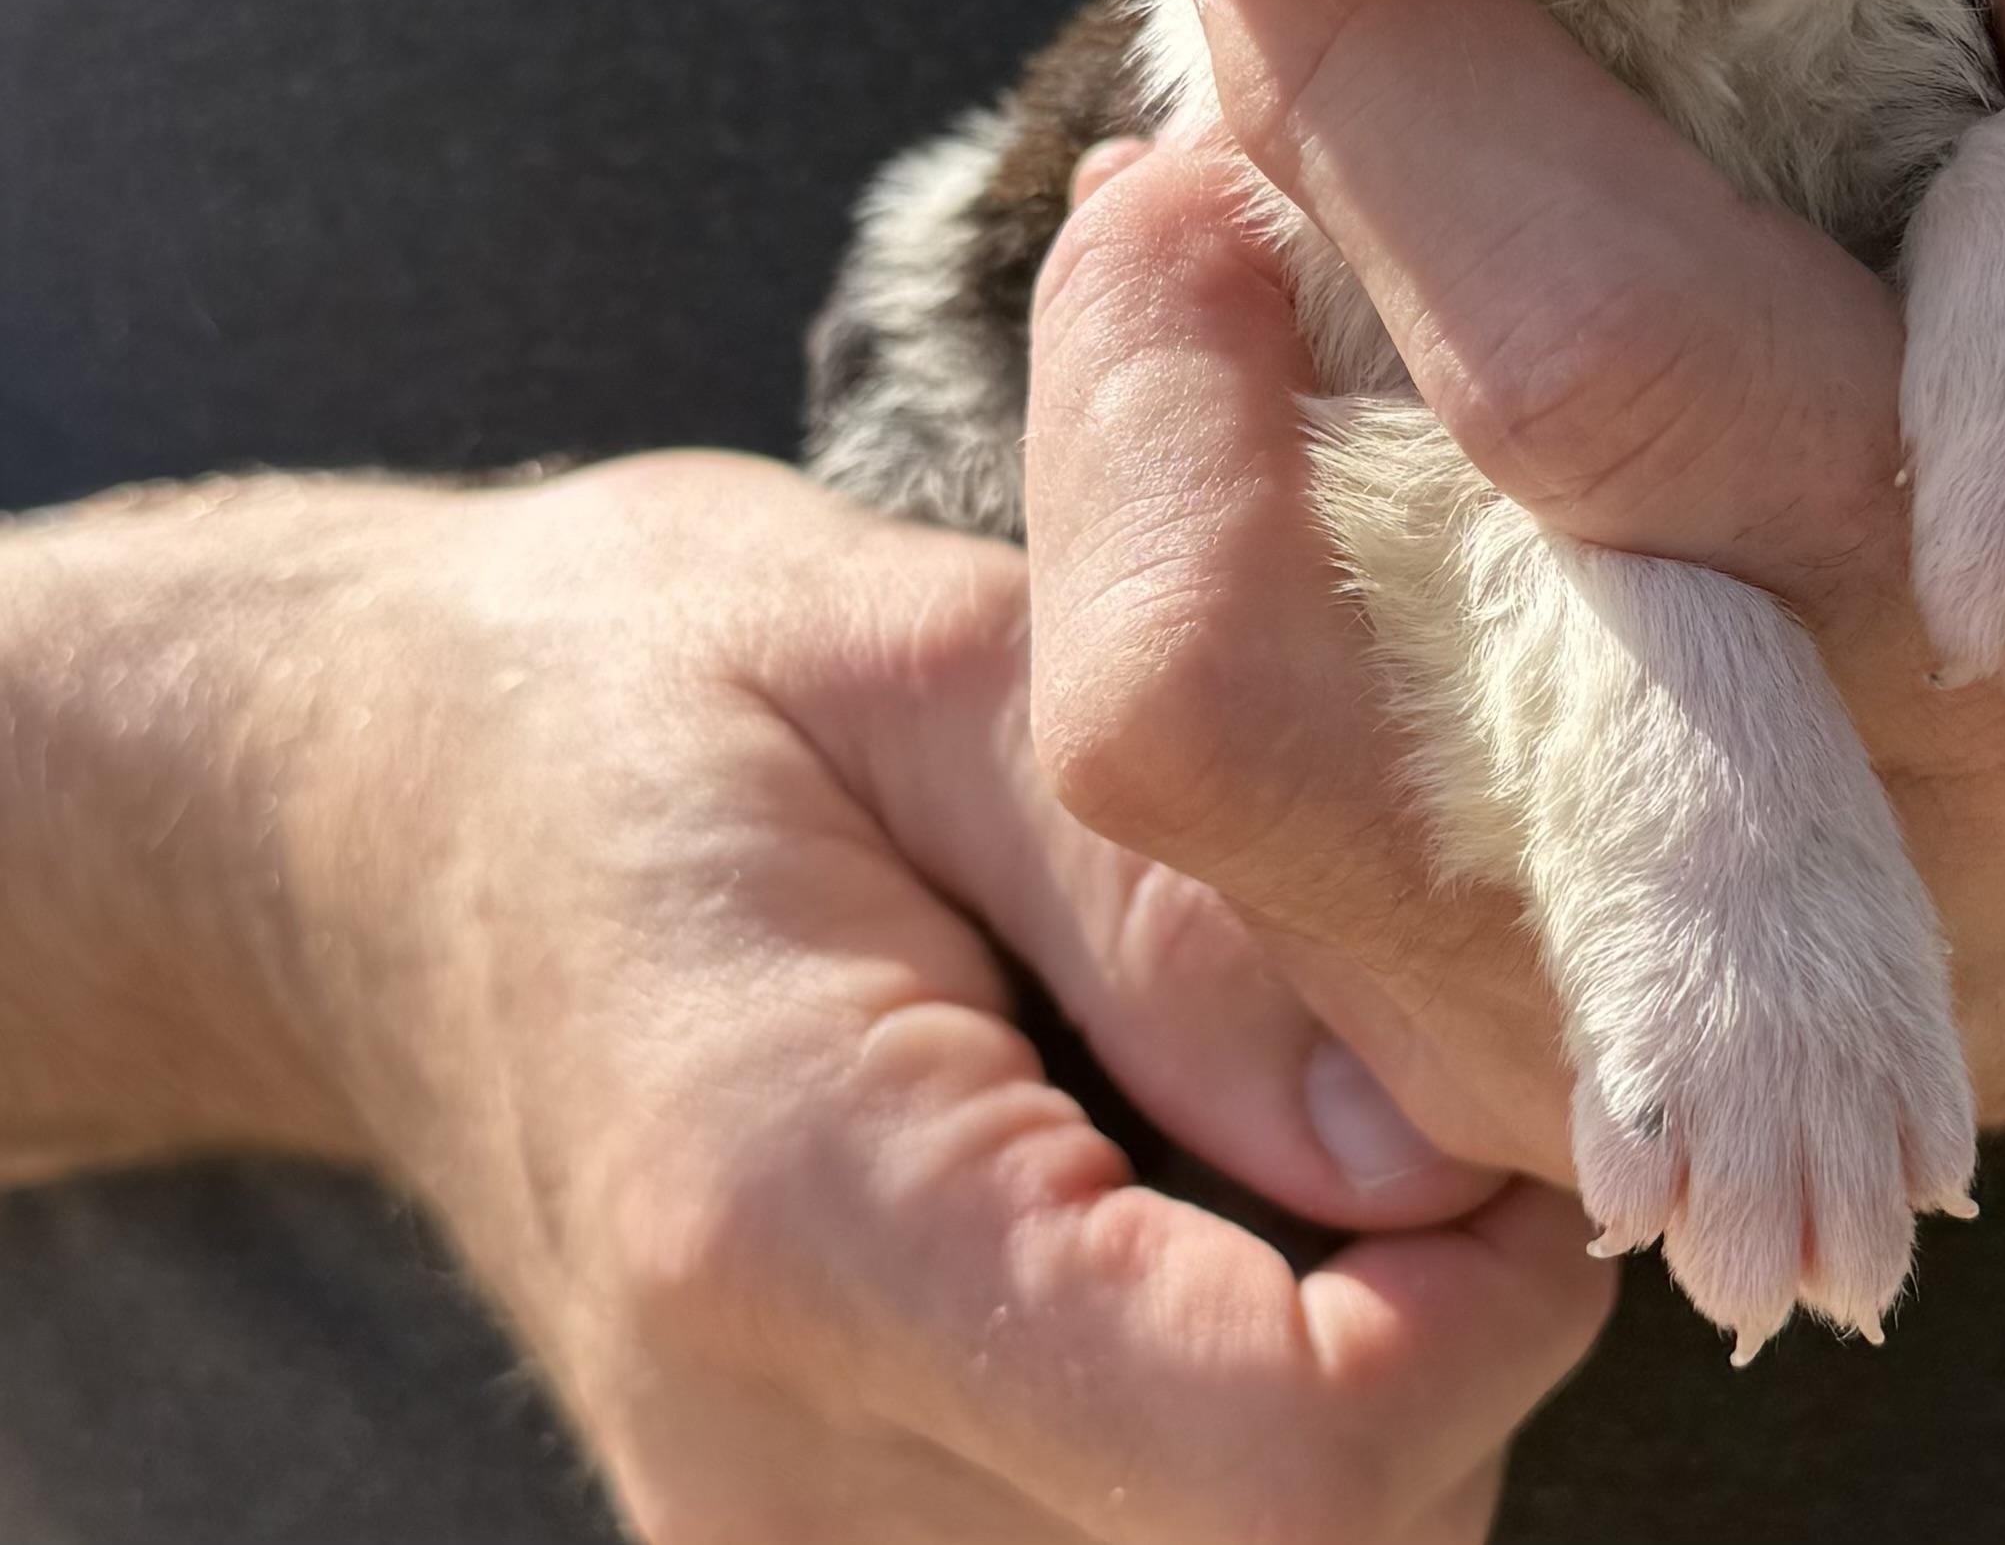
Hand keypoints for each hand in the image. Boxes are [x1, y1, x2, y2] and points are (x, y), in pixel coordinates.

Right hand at [264, 456, 1611, 1541]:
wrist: (374, 813)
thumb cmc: (648, 680)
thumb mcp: (934, 658)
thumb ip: (1183, 914)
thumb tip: (1439, 1141)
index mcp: (800, 1215)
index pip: (1282, 1468)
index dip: (1490, 1314)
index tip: (1513, 1107)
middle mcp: (774, 1472)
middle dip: (1457, 1360)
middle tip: (1430, 1092)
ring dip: (1366, 1409)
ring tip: (1310, 1132)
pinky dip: (1245, 1439)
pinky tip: (1224, 1228)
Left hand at [1023, 0, 2004, 1181]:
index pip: (1612, 371)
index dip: (1400, 106)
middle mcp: (1799, 901)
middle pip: (1287, 643)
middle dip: (1177, 275)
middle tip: (1237, 21)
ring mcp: (1628, 1037)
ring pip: (1187, 754)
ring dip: (1138, 421)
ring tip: (1235, 200)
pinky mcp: (1514, 1063)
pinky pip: (1214, 812)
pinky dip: (1183, 553)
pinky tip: (1281, 389)